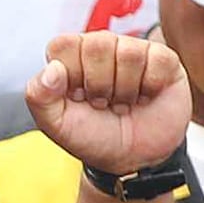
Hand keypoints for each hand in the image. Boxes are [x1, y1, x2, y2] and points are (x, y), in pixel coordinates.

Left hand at [25, 27, 189, 176]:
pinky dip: (150, 87)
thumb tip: (52, 68)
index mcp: (71, 57)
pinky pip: (157, 60)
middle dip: (99, 85)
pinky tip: (145, 97)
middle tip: (102, 103)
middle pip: (98, 44)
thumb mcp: (55, 124)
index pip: (63, 45)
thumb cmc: (92, 135)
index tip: (77, 97)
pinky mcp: (163, 59)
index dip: (71, 75)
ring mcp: (134, 50)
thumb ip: (39, 96)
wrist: (131, 158)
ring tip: (123, 103)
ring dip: (125, 90)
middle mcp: (102, 47)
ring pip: (129, 53)